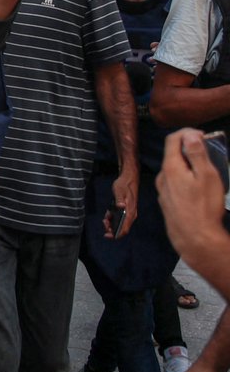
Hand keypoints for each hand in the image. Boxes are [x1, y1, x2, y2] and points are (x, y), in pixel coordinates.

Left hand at [104, 172, 137, 237]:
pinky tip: (108, 214)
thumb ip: (120, 199)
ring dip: (111, 223)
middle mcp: (131, 215)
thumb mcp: (120, 191)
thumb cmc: (124, 185)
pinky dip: (111, 218)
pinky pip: (118, 218)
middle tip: (104, 222)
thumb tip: (120, 206)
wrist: (128, 179)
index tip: (107, 235)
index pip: (125, 229)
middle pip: (121, 228)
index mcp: (130, 212)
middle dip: (111, 229)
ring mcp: (128, 213)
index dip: (116, 234)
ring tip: (105, 218)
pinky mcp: (125, 211)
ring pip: (119, 224)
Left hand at [157, 129, 227, 256]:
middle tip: (209, 154)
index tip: (203, 136)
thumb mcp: (206, 175)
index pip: (172, 139)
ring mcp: (163, 191)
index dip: (188, 133)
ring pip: (175, 171)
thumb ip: (196, 153)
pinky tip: (199, 190)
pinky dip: (186, 180)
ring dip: (189, 167)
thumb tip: (190, 135)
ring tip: (207, 174)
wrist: (194, 238)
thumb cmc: (203, 207)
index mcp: (170, 167)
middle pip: (173, 155)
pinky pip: (175, 185)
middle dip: (190, 150)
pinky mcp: (167, 202)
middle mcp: (162, 177)